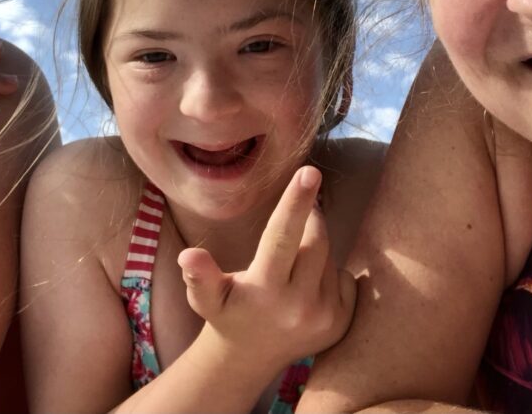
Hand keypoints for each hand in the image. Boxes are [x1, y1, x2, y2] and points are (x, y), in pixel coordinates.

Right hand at [177, 166, 356, 371]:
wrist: (250, 358)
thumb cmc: (225, 314)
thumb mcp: (204, 297)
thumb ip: (198, 276)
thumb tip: (187, 256)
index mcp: (264, 292)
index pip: (283, 238)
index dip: (295, 203)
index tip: (310, 172)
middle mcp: (300, 306)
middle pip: (316, 240)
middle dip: (307, 220)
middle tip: (292, 220)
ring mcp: (326, 316)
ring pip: (329, 256)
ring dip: (314, 249)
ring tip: (289, 266)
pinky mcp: (343, 322)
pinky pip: (343, 276)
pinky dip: (327, 271)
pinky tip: (305, 286)